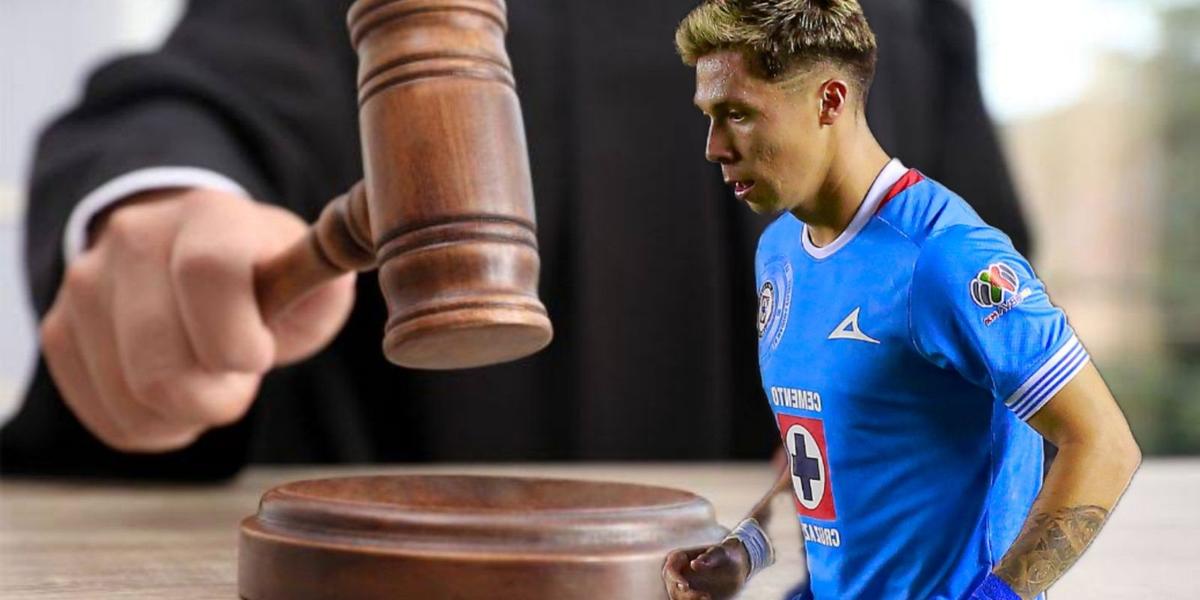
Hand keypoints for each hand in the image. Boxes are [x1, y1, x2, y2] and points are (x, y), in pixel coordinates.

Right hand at [40, 188, 354, 451]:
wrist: (187, 254)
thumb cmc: (267, 274)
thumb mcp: (311, 270)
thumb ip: (327, 278)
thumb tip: (367, 250)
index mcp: (210, 217)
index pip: (210, 273)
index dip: (238, 338)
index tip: (259, 356)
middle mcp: (135, 240)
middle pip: (160, 362)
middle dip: (215, 397)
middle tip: (238, 379)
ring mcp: (88, 284)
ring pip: (131, 398)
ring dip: (184, 416)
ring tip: (207, 382)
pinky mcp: (62, 330)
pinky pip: (105, 415)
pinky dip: (150, 427)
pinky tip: (173, 399)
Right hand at [662, 539, 750, 599]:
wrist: (736, 567)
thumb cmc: (726, 555)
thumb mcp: (720, 553)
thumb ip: (708, 557)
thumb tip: (694, 564)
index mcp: (679, 558)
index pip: (670, 569)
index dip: (675, 578)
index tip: (685, 586)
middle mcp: (677, 573)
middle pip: (673, 588)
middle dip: (685, 595)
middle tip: (705, 596)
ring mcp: (683, 586)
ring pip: (678, 598)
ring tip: (708, 598)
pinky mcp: (690, 596)